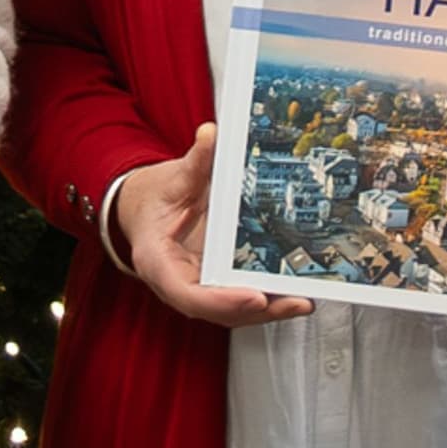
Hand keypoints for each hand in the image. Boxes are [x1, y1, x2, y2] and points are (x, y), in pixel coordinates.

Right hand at [112, 123, 313, 330]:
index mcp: (157, 261)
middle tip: (293, 301)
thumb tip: (211, 136)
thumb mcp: (171, 179)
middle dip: (257, 309)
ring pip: (232, 311)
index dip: (221, 299)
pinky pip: (239, 298)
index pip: (186, 292)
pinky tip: (293, 293)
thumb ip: (194, 163)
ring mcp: (196, 287)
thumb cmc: (155, 200)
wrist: (145, 210)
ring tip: (301, 300)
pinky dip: (266, 299)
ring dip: (268, 310)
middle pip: (217, 309)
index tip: (252, 296)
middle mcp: (176, 282)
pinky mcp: (214, 285)